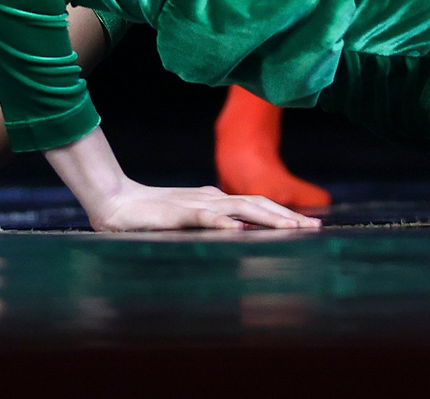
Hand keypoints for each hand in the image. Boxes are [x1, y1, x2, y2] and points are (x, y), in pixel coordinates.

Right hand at [87, 182, 321, 232]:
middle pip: (257, 204)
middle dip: (287, 216)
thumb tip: (242, 231)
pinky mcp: (176, 214)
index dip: (284, 213)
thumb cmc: (152, 214)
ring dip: (267, 218)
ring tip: (291, 228)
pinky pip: (203, 218)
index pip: (257, 205)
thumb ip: (213, 221)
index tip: (310, 226)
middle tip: (314, 228)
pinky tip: (238, 229)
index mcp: (216, 199)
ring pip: (238, 208)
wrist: (115, 203)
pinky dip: (223, 222)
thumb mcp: (190, 219)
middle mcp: (211, 198)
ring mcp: (195, 205)